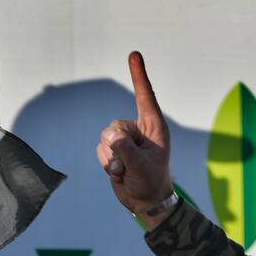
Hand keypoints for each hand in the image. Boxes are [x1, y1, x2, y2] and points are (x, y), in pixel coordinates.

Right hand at [98, 51, 172, 217]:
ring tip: (127, 171)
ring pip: (105, 139)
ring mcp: (126, 139)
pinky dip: (107, 164)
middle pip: (114, 126)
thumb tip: (110, 135)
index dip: (138, 75)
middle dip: (117, 148)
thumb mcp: (140, 167)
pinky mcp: (114, 149)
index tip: (134, 54)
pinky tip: (120, 173)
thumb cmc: (151, 183)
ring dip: (112, 159)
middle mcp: (140, 129)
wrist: (145, 202)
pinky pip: (100, 149)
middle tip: (130, 165)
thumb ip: (125, 150)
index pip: (144, 96)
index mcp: (154, 127)